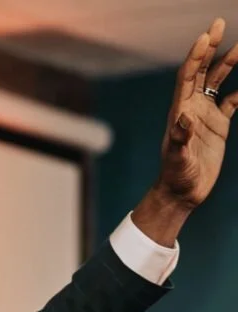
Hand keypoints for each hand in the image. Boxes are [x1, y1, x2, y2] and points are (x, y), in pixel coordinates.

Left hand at [134, 19, 237, 245]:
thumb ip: (179, 139)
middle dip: (210, 48)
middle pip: (201, 71)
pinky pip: (233, 100)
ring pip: (218, 81)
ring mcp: (205, 115)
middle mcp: (192, 108)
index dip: (195, 56)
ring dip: (229, 62)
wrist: (182, 193)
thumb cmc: (176, 176)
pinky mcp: (218, 125)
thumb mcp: (177, 158)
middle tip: (219, 23)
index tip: (205, 36)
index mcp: (179, 112)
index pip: (187, 77)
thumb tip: (183, 119)